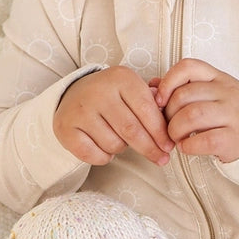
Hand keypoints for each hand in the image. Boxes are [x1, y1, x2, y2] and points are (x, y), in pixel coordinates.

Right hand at [53, 66, 174, 165]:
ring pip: (114, 144)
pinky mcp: (65, 128)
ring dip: (122, 149)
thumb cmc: (113, 96)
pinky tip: (103, 146)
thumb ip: (155, 102)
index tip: (169, 147)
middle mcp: (99, 91)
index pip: (147, 110)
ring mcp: (80, 110)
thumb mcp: (134, 90)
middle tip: (161, 159)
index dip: (161, 132)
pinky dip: (103, 157)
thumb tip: (173, 119)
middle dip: (150, 148)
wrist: (73, 94)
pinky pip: (93, 155)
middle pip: (132, 130)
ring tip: (120, 140)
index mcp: (121, 78)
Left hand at [153, 59, 238, 162]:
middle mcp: (227, 92)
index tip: (160, 100)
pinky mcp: (234, 138)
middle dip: (168, 113)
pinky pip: (204, 140)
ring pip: (191, 116)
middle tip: (168, 125)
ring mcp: (233, 115)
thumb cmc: (225, 113)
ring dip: (175, 130)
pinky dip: (188, 146)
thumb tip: (151, 88)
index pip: (189, 67)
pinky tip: (186, 146)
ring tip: (175, 137)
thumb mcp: (208, 94)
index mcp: (219, 78)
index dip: (168, 82)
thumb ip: (181, 88)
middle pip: (184, 96)